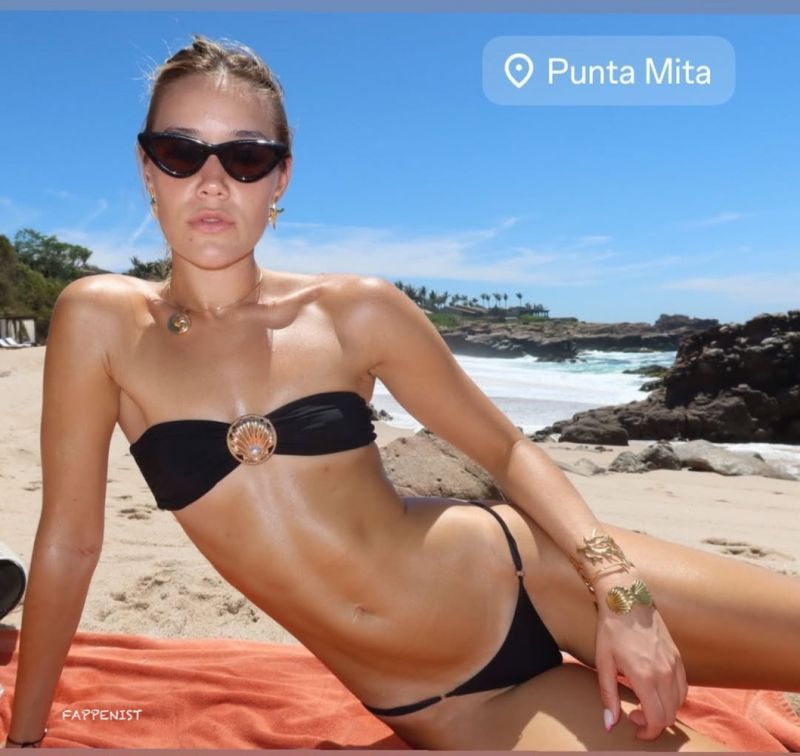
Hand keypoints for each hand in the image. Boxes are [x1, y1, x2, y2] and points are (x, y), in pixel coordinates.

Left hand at [593, 575, 687, 740]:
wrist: (626, 599)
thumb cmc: (611, 629)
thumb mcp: (603, 663)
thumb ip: (608, 695)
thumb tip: (610, 723)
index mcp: (645, 677)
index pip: (656, 719)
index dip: (647, 732)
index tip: (634, 728)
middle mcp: (665, 673)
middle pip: (670, 715)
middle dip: (654, 723)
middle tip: (634, 714)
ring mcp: (674, 664)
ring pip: (679, 702)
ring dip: (664, 710)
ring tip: (644, 702)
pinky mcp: (678, 656)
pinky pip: (683, 686)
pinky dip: (673, 696)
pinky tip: (656, 689)